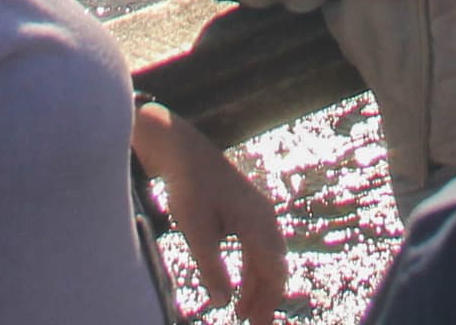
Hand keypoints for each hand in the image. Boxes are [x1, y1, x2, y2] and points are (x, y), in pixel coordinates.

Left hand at [135, 100, 286, 320]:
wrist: (181, 148)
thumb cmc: (189, 187)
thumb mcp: (196, 231)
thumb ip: (211, 268)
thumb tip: (223, 302)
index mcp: (258, 222)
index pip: (274, 271)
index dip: (269, 300)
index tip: (259, 324)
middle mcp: (264, 217)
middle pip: (275, 265)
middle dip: (266, 297)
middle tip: (253, 323)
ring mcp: (257, 211)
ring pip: (266, 257)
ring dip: (258, 284)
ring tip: (244, 311)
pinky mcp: (245, 209)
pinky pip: (257, 246)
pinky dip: (252, 268)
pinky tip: (240, 284)